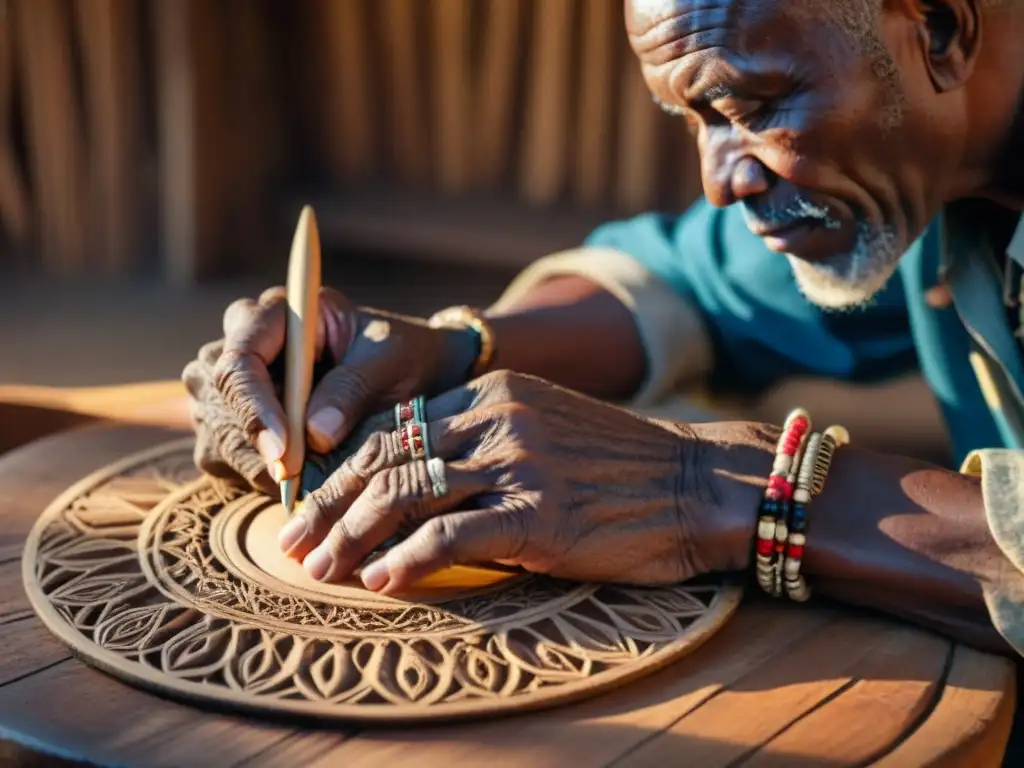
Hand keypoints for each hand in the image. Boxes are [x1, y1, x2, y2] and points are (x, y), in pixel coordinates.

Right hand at [181, 286, 479, 488]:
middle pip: (219, 397)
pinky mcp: (234, 416)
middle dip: (254, 444)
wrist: (410, 373)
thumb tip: (314, 434)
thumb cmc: (402, 356)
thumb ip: (353, 390)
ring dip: (254, 464)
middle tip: (296, 479)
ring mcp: (234, 380)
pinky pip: (223, 453)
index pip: (241, 359)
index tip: (284, 452)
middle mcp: (246, 340)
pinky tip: (294, 480)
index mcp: (279, 312)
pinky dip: (255, 473)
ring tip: (303, 481)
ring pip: (217, 429)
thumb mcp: (392, 362)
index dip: (255, 408)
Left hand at [278, 370, 774, 593]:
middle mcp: (495, 418)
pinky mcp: (538, 512)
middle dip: (329, 505)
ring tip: (318, 570)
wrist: (697, 482)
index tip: (310, 506)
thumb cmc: (618, 466)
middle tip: (292, 543)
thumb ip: (479, 440)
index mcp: (491, 394)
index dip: (341, 469)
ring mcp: (516, 462)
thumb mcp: (543, 427)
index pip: (392, 427)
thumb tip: (414, 481)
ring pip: (405, 495)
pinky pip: (451, 538)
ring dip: (352, 538)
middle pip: (385, 458)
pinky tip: (381, 583)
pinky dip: (407, 562)